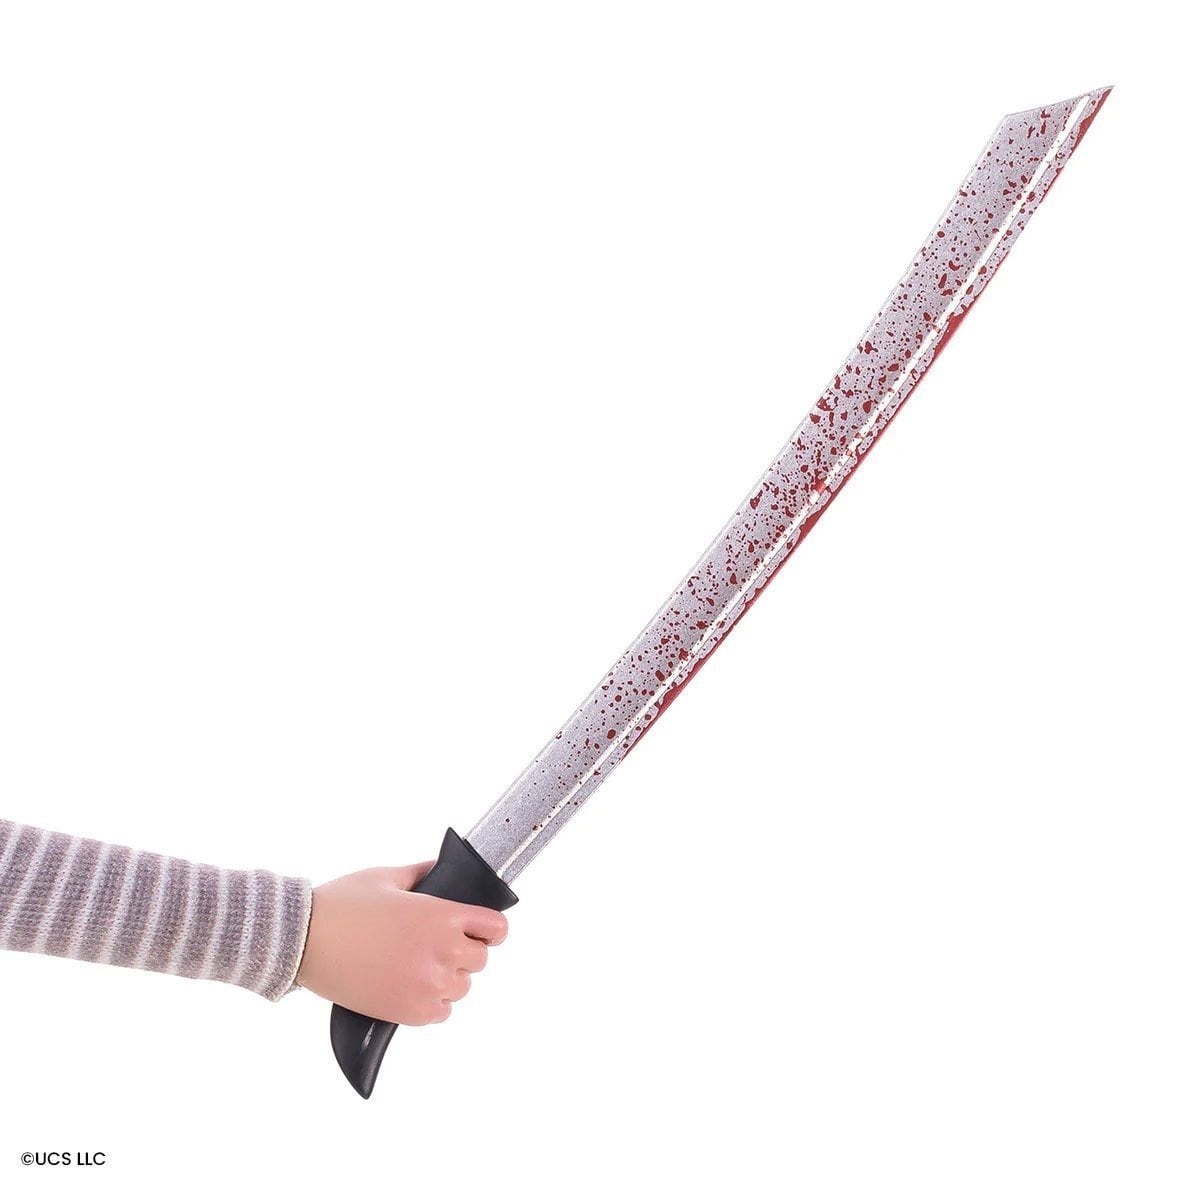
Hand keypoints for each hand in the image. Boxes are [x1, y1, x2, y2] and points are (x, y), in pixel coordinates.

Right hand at [296, 863, 507, 1024]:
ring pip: (461, 987)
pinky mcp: (408, 1012)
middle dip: (464, 951)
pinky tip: (408, 986)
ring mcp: (427, 985)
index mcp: (441, 916)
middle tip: (435, 945)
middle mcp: (441, 952)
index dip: (489, 928)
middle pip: (480, 960)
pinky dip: (431, 1003)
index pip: (496, 929)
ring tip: (416, 965)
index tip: (479, 929)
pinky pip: (440, 1013)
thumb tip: (442, 869)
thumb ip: (423, 873)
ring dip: (447, 978)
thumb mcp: (387, 877)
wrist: (303, 941)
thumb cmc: (342, 905)